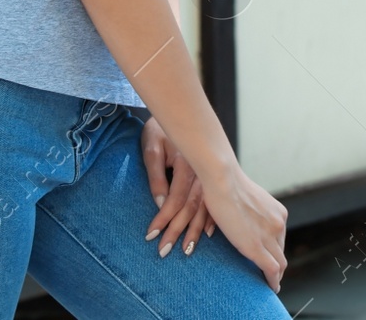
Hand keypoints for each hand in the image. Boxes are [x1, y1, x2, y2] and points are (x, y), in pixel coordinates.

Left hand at [140, 117, 214, 257]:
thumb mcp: (151, 149)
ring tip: (187, 249)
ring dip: (195, 230)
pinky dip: (211, 219)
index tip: (151, 236)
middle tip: (165, 251)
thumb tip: (160, 204)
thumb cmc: (158, 131)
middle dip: (178, 231)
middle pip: (191, 208)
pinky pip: (214, 201)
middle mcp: (202, 171)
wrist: (177, 112)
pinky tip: (208, 233)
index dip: (163, 218)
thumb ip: (156, 176)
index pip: (175, 199)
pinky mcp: (212, 176)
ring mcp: (209, 174)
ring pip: (204, 207)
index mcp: (187, 163)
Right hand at [197, 157, 288, 291]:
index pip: (280, 238)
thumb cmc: (225, 185)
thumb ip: (249, 211)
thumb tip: (240, 218)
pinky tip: (271, 287)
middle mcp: (279, 223)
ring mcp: (270, 235)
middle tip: (270, 275)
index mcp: (277, 211)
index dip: (275, 250)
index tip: (271, 258)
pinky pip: (271, 270)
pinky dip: (273, 281)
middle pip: (281, 251)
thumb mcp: (245, 198)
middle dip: (277, 264)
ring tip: (270, 283)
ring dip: (276, 275)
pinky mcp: (257, 247)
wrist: (223, 180)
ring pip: (280, 263)